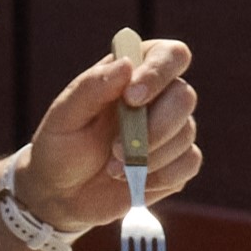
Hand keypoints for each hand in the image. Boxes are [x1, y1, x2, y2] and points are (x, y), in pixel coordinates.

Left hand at [23, 33, 202, 231]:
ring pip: (187, 133)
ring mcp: (171, 131)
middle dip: (155, 126)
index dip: (158, 72)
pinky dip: (160, 175)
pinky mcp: (177, 163)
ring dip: (149, 156)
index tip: (132, 98)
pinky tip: (133, 179)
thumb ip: (92, 87)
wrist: (62, 195)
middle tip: (117, 148)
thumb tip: (126, 63)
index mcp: (132, 74)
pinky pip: (189, 163)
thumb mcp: (64, 116)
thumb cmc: (61, 146)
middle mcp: (158, 98)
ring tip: (114, 168)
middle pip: (185, 96)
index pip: (169, 55)